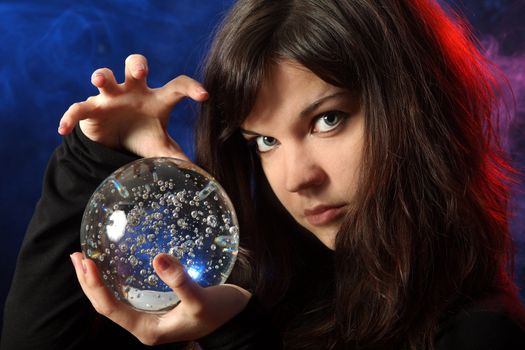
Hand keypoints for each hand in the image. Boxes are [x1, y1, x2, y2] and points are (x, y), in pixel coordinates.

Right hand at [58, 54, 208, 158]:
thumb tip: (200, 174)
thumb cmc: (142, 136)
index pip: (177, 86)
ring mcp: (111, 97)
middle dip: (136, 66)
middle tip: (140, 74)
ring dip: (102, 76)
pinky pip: (78, 109)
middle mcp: (134, 91)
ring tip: (100, 81)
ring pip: (105, 77)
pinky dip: (69, 117)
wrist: (115, 143)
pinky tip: (63, 130)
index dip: (190, 87)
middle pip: (135, 65)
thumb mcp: (161, 147)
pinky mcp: (91, 109)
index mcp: (156, 99)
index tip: (204, 96)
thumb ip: (178, 156)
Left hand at [70, 252, 250, 344]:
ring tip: (87, 258)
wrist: (235, 317)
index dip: (95, 287)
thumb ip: (180, 281)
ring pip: (115, 298)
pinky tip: (117, 262)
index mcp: (147, 329)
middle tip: (78, 255)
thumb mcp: (201, 299)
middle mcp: (143, 323)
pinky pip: (129, 291)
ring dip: (100, 279)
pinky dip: (118, 276)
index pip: (109, 309)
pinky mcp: (156, 304)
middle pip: (105, 304)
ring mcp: (149, 314)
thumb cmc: (219, 312)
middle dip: (89, 282)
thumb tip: (158, 258)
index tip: (86, 262)